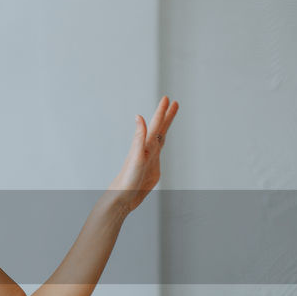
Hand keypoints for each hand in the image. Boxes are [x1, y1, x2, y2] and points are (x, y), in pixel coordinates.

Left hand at [107, 96, 178, 215]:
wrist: (123, 196)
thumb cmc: (127, 178)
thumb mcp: (136, 156)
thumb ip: (139, 136)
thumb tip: (138, 117)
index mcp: (145, 145)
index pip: (156, 124)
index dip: (162, 112)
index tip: (168, 99)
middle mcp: (148, 150)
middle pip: (160, 129)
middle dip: (167, 115)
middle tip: (173, 102)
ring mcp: (151, 158)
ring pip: (160, 138)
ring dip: (165, 127)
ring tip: (170, 117)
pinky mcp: (152, 169)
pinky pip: (159, 153)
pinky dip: (162, 144)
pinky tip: (160, 143)